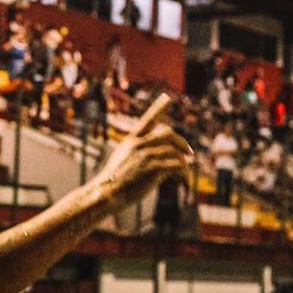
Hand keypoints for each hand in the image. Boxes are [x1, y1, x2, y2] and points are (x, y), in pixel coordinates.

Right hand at [92, 97, 193, 211]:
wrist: (104, 194)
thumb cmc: (112, 183)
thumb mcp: (122, 163)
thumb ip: (139, 155)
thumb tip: (162, 160)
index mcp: (130, 141)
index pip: (147, 120)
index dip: (158, 108)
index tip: (167, 97)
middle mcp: (138, 144)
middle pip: (168, 133)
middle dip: (181, 142)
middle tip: (189, 153)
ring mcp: (145, 154)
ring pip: (174, 151)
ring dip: (183, 163)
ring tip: (184, 175)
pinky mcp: (152, 167)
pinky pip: (176, 166)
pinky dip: (182, 174)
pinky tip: (183, 182)